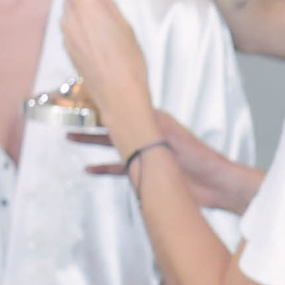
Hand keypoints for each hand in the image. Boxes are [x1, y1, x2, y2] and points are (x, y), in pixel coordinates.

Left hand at [59, 0, 153, 137]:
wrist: (118, 94)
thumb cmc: (127, 63)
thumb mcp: (126, 29)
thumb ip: (109, 7)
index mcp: (86, 11)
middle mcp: (71, 22)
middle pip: (69, 2)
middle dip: (82, 2)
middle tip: (102, 9)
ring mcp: (68, 38)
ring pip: (69, 18)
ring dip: (81, 18)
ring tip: (102, 29)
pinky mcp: (69, 52)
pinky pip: (71, 34)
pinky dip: (81, 34)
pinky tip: (99, 44)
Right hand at [75, 111, 261, 212]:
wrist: (216, 185)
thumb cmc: (201, 158)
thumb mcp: (174, 137)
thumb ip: (150, 125)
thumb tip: (131, 109)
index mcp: (154, 122)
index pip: (124, 110)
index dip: (104, 105)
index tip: (83, 99)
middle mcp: (147, 135)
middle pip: (113, 126)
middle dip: (90, 122)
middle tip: (67, 117)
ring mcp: (145, 154)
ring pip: (112, 146)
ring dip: (92, 143)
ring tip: (70, 137)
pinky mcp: (146, 172)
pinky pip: (119, 168)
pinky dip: (104, 168)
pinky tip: (88, 168)